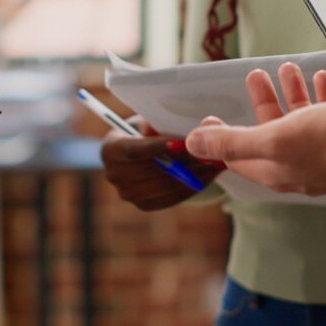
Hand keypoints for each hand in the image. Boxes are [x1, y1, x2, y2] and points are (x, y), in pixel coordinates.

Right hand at [101, 115, 220, 210]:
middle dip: (184, 160)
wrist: (140, 152)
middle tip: (210, 151)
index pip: (134, 150)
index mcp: (110, 149)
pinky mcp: (144, 204)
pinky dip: (192, 186)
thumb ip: (152, 124)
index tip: (184, 143)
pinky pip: (173, 197)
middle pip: (153, 170)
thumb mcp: (146, 121)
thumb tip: (156, 128)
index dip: (158, 147)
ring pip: (166, 185)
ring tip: (215, 162)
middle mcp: (114, 174)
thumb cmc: (145, 131)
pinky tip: (208, 175)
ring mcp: (128, 193)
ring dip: (193, 174)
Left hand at [185, 63, 325, 195]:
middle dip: (261, 100)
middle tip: (255, 76)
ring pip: (299, 117)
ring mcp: (320, 151)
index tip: (209, 118)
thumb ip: (231, 141)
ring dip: (291, 91)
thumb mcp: (271, 139)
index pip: (236, 155)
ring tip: (286, 68)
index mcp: (273, 168)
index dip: (219, 137)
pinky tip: (320, 77)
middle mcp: (295, 162)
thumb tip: (193, 142)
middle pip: (269, 129)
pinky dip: (320, 93)